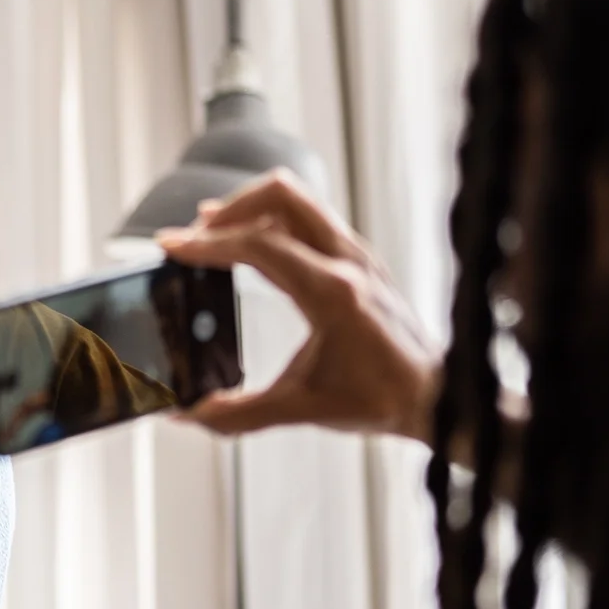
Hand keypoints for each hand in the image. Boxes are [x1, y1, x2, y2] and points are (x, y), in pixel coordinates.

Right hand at [157, 170, 440, 443]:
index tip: (171, 246)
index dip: (208, 243)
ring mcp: (357, 254)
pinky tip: (253, 245)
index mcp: (334, 294)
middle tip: (196, 234)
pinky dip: (274, 219)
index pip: (261, 244)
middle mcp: (349, 262)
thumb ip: (239, 414)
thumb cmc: (381, 399)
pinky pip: (311, 217)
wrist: (438, 395)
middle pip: (282, 195)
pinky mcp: (360, 257)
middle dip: (230, 207)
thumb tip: (187, 413)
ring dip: (252, 207)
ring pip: (297, 198)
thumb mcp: (303, 409)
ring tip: (216, 234)